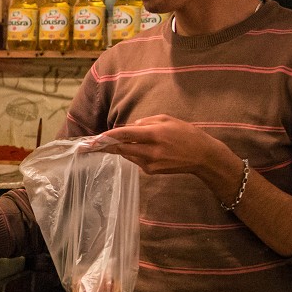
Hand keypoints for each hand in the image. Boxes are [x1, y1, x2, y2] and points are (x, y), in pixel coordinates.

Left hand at [91, 114, 237, 189]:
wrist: (203, 156)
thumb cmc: (186, 134)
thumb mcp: (168, 120)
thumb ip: (146, 122)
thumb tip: (130, 127)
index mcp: (155, 134)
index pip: (125, 134)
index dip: (108, 137)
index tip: (94, 139)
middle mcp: (151, 150)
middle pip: (121, 149)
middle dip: (105, 146)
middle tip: (88, 145)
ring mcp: (151, 163)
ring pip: (127, 155)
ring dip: (120, 149)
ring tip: (111, 144)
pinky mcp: (151, 171)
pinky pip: (136, 160)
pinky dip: (134, 154)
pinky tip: (143, 150)